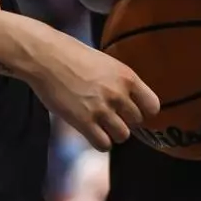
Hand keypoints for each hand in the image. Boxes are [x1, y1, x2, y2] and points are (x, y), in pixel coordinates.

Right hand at [23, 28, 158, 150]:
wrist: (47, 57)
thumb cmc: (74, 56)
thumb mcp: (107, 63)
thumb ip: (121, 82)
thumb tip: (130, 101)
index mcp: (127, 77)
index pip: (153, 106)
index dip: (144, 112)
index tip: (134, 112)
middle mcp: (118, 94)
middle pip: (137, 122)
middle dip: (125, 121)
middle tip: (111, 116)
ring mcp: (101, 109)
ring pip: (122, 136)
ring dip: (113, 133)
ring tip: (101, 125)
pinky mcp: (83, 121)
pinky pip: (104, 145)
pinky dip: (100, 142)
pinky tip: (92, 133)